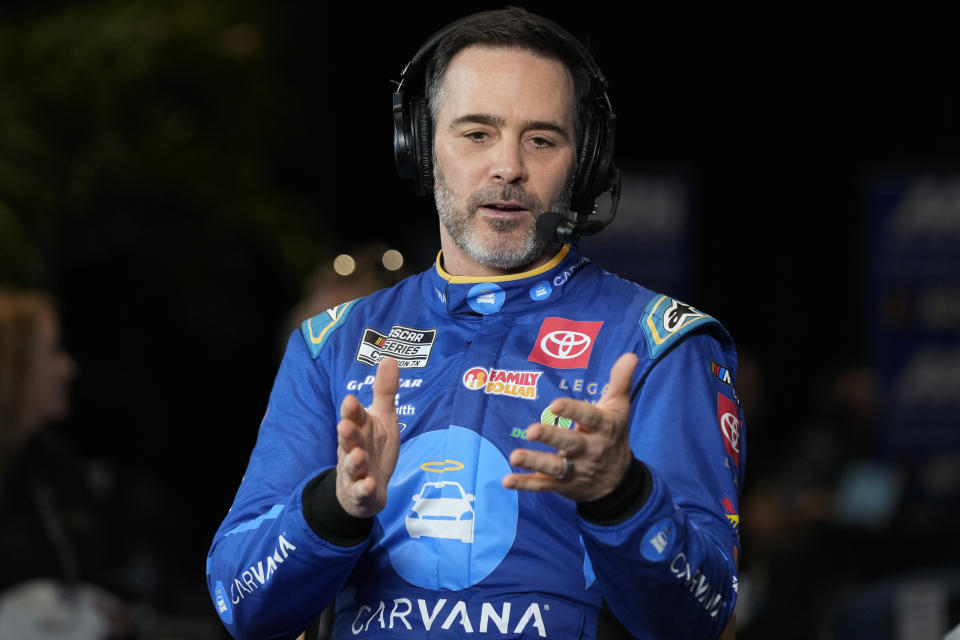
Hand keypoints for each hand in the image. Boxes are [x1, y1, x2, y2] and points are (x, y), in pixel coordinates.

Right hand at [335, 357, 399, 517]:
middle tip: (344, 425)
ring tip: (358, 456)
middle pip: (348, 440)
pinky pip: (361, 490)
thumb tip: (390, 358)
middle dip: (346, 433)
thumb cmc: (373, 448)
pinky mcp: (361, 491)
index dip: (352, 411)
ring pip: (352, 465)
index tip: (350, 400)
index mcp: (359, 428)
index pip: (354, 417)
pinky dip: (364, 488)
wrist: (364, 488)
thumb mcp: (383, 419)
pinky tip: (369, 484)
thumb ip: (385, 392)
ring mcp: (355, 471)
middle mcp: (353, 448)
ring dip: (354, 460)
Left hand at [502, 352, 636, 501]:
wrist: (618, 482)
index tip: (555, 404)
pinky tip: (506, 480)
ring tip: (514, 456)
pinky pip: (542, 485)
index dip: (572, 411)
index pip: (588, 417)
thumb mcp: (619, 408)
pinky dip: (525, 484)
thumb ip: (620, 381)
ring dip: (534, 462)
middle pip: (570, 443)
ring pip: (554, 466)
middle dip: (551, 437)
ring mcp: (575, 469)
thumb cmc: (613, 435)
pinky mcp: (562, 485)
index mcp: (602, 427)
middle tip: (531, 430)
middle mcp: (589, 449)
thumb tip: (630, 354)